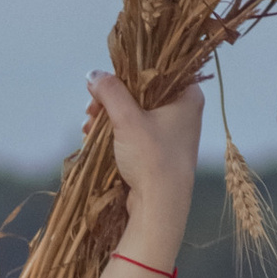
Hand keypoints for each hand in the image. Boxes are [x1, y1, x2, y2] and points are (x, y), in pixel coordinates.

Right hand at [86, 70, 202, 225]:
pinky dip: (115, 133)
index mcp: (187, 95)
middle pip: (140, 92)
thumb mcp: (127, 119)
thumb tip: (93, 74)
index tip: (103, 85)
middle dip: (111, 101)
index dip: (125, 74)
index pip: (154, 69)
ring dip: (108, 117)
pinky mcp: (160, 152)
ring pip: (134, 113)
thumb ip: (110, 91)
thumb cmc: (152, 159)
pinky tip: (96, 137)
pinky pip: (135, 132)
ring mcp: (172, 133)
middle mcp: (183, 111)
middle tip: (91, 110)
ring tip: (89, 127)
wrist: (160, 208)